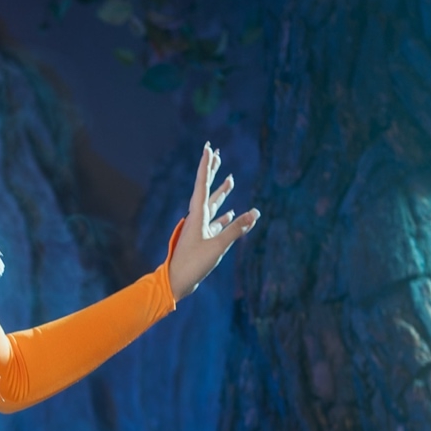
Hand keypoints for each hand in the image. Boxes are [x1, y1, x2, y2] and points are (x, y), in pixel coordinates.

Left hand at [167, 142, 258, 300]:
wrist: (176, 283)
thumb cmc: (193, 265)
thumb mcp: (217, 247)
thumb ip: (236, 230)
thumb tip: (255, 213)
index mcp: (197, 215)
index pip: (202, 184)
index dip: (206, 165)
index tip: (208, 148)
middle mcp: (197, 218)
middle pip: (205, 189)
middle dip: (212, 171)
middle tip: (217, 153)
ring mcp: (200, 228)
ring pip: (213, 205)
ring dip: (221, 192)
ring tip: (231, 179)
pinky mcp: (203, 239)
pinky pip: (215, 222)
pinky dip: (224, 215)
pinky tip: (231, 212)